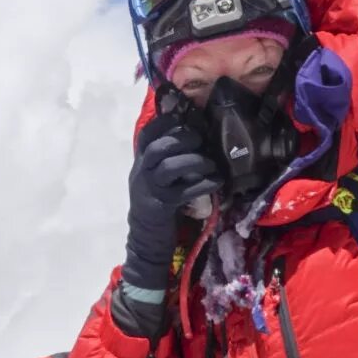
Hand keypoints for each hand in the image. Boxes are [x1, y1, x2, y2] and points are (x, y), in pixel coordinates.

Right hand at [122, 112, 218, 290]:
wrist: (146, 239)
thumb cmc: (156, 203)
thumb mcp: (154, 177)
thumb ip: (165, 158)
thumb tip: (195, 134)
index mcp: (140, 162)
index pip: (147, 134)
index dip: (166, 122)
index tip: (184, 118)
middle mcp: (141, 173)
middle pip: (158, 147)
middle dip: (183, 139)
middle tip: (201, 140)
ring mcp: (150, 190)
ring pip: (170, 167)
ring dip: (196, 161)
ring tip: (212, 164)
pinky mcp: (162, 207)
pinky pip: (185, 191)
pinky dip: (204, 184)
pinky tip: (217, 181)